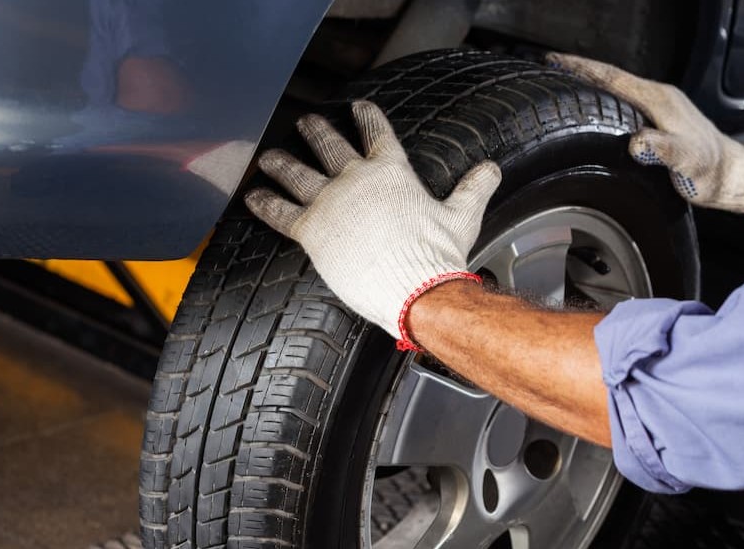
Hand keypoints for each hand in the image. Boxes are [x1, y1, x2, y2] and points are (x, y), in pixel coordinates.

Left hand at [244, 101, 500, 348]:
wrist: (414, 288)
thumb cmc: (437, 255)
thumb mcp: (463, 216)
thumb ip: (473, 188)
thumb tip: (491, 169)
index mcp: (391, 171)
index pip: (376, 133)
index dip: (367, 117)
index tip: (359, 106)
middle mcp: (355, 178)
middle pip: (329, 145)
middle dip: (317, 130)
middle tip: (307, 121)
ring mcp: (330, 201)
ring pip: (298, 173)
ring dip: (281, 162)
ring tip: (269, 155)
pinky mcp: (310, 230)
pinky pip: (280, 211)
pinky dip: (264, 202)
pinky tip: (252, 195)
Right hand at [545, 53, 743, 214]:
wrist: (731, 175)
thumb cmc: (709, 172)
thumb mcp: (686, 163)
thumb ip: (663, 150)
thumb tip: (637, 143)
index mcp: (660, 101)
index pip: (613, 78)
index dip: (582, 70)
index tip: (556, 62)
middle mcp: (659, 97)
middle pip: (611, 77)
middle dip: (580, 70)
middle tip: (550, 68)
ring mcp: (660, 105)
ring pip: (617, 87)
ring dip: (591, 82)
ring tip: (564, 82)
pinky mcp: (660, 116)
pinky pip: (625, 99)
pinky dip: (605, 95)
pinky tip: (594, 104)